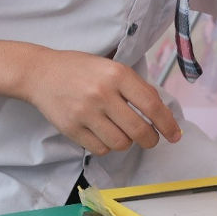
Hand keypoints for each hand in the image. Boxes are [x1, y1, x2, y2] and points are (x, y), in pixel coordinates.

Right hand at [22, 49, 181, 154]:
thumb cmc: (82, 69)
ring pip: (121, 143)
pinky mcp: (70, 128)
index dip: (167, 124)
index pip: (152, 105)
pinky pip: (100, 149)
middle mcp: (103, 94)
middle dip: (151, 139)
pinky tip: (104, 134)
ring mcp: (85, 113)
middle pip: (139, 130)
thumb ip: (135, 86)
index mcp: (119, 75)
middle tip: (151, 140)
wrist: (41, 73)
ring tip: (124, 133)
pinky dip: (107, 146)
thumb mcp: (113, 67)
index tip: (175, 135)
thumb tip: (160, 111)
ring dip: (127, 142)